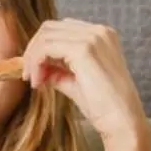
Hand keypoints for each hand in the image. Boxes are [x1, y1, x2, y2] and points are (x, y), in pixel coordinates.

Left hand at [20, 19, 148, 146]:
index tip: (34, 72)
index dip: (42, 48)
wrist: (122, 121)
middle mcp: (99, 31)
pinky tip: (37, 82)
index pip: (61, 30)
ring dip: (32, 58)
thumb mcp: (76, 83)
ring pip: (46, 36)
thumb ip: (58, 71)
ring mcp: (92, 38)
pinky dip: (36, 63)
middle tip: (28, 76)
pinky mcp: (84, 49)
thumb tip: (38, 67)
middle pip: (50, 28)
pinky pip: (46, 47)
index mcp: (101, 35)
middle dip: (33, 50)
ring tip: (34, 81)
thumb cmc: (104, 107)